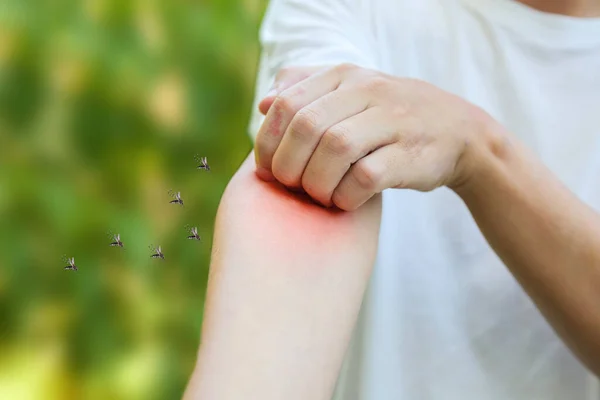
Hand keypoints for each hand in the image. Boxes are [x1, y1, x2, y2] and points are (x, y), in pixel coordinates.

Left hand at [254, 63, 492, 209]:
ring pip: (334, 149)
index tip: (268, 169)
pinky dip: (345, 196)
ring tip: (318, 195)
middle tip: (290, 186)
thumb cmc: (391, 119)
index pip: (287, 104)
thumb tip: (264, 103)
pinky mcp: (410, 155)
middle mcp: (368, 91)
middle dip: (288, 165)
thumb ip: (305, 92)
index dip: (267, 142)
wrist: (461, 134)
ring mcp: (393, 121)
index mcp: (345, 76)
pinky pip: (365, 177)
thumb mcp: (352, 92)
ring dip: (316, 182)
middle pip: (306, 126)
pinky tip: (343, 201)